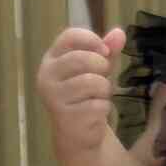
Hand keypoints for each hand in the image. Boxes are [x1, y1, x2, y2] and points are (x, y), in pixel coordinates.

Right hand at [37, 24, 127, 152]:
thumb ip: (108, 49)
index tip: (105, 51)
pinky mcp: (64, 116)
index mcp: (52, 59)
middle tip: (102, 78)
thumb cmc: (86, 93)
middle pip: (82, 58)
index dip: (92, 40)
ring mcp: (53, 96)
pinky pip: (97, 104)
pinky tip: (94, 112)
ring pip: (92, 82)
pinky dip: (103, 108)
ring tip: (98, 96)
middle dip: (102, 67)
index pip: (70, 36)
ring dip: (104, 90)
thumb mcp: (98, 67)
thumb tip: (119, 33)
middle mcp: (46, 75)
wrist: (77, 131)